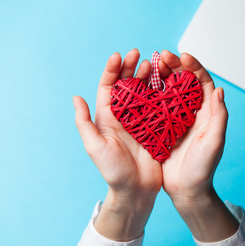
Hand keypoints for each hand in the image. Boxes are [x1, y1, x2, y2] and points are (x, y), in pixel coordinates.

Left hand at [74, 49, 161, 240]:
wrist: (136, 190)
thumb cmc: (113, 172)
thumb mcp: (95, 147)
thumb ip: (84, 123)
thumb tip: (76, 97)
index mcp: (108, 117)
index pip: (108, 87)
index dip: (112, 71)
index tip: (118, 56)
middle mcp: (125, 116)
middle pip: (127, 85)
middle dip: (131, 68)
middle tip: (139, 54)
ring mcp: (143, 121)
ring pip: (145, 92)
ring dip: (148, 77)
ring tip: (154, 64)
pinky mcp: (158, 128)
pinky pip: (161, 106)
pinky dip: (164, 93)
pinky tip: (169, 83)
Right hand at [158, 51, 238, 241]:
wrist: (187, 191)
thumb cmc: (203, 169)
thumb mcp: (214, 143)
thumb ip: (219, 117)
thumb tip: (220, 90)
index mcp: (206, 113)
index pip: (202, 83)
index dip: (194, 67)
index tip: (183, 56)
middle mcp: (191, 113)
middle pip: (183, 82)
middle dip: (175, 66)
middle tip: (162, 56)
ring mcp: (175, 120)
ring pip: (167, 91)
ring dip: (160, 76)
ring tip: (150, 65)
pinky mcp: (161, 128)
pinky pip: (154, 106)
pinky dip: (148, 94)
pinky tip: (138, 85)